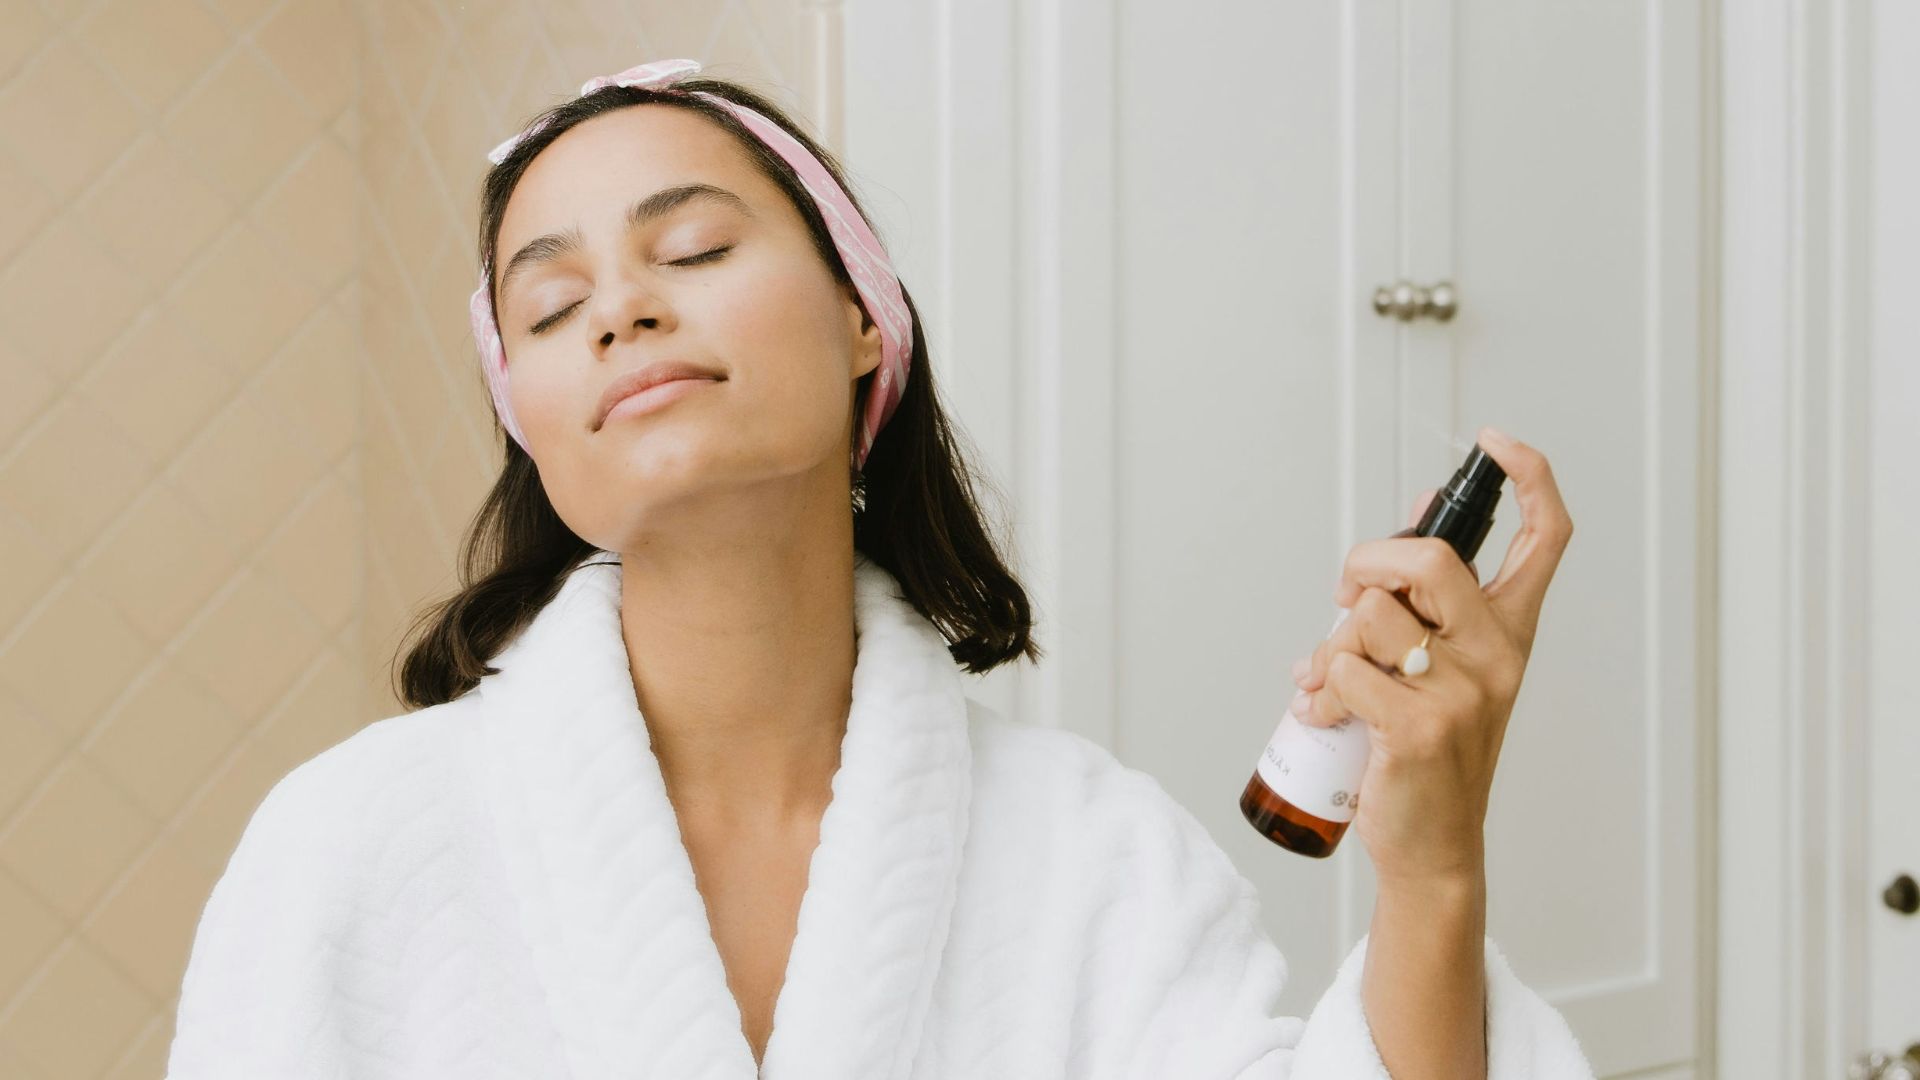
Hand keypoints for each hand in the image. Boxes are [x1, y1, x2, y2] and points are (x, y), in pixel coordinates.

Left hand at [1289, 426, 1574, 887]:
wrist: (1431, 845)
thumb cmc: (1427, 749)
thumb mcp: (1441, 667)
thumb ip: (1424, 601)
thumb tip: (1411, 516)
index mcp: (1510, 631)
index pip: (1546, 538)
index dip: (1528, 478)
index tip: (1495, 441)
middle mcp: (1497, 654)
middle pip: (1429, 558)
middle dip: (1367, 563)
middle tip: (1347, 599)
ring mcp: (1462, 691)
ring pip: (1370, 615)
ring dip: (1332, 644)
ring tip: (1333, 681)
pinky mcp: (1418, 726)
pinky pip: (1342, 667)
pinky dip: (1319, 686)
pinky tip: (1326, 713)